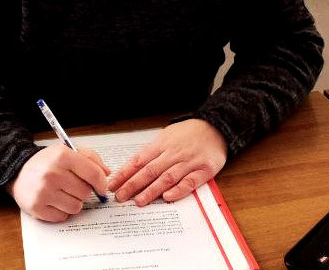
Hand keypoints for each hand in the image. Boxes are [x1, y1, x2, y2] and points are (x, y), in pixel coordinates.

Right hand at [7, 145, 109, 221]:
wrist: (18, 171)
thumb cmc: (47, 162)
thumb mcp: (67, 151)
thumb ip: (90, 158)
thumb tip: (106, 173)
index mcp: (62, 156)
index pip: (92, 173)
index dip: (101, 183)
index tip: (102, 188)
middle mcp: (52, 174)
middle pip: (85, 192)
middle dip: (84, 191)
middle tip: (74, 186)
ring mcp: (44, 192)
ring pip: (76, 207)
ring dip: (73, 202)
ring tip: (63, 192)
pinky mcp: (37, 208)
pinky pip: (63, 216)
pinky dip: (62, 211)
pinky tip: (54, 200)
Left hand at [107, 119, 226, 205]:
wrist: (215, 127)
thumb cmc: (188, 133)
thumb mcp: (166, 136)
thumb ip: (152, 152)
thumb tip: (132, 168)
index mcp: (162, 144)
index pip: (139, 160)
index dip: (125, 173)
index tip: (113, 184)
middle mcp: (173, 153)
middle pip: (150, 170)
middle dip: (133, 184)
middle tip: (120, 197)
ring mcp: (188, 162)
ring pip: (167, 177)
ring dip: (152, 190)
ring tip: (138, 201)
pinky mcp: (204, 170)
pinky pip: (190, 181)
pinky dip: (178, 190)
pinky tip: (168, 196)